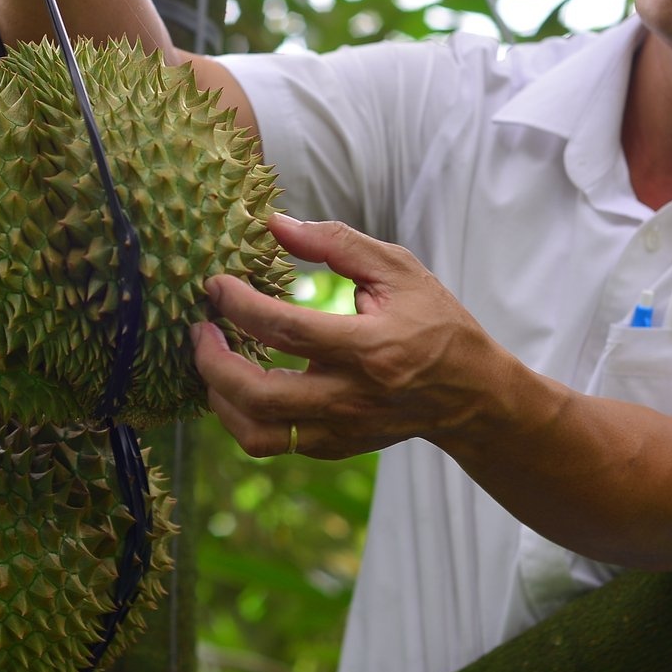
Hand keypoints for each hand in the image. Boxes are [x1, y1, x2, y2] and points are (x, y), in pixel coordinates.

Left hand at [194, 215, 516, 459]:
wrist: (472, 395)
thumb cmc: (436, 323)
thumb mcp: (398, 269)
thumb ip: (335, 243)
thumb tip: (275, 224)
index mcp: (370, 349)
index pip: (285, 330)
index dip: (239, 304)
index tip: (215, 284)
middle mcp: (351, 398)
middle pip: (258, 395)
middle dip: (212, 361)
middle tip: (200, 328)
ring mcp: (340, 430)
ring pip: (256, 434)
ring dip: (219, 397)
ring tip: (211, 359)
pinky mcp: (332, 447)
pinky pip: (271, 442)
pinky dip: (242, 413)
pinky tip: (236, 380)